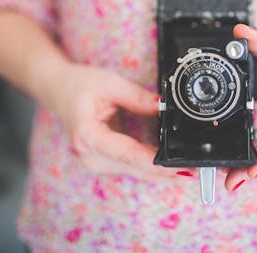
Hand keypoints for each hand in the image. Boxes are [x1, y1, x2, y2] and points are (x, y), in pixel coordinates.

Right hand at [50, 63, 196, 182]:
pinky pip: (132, 168)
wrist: (58, 90)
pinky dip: (152, 168)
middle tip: (197, 171)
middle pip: (135, 168)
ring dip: (162, 174)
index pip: (127, 154)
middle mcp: (91, 155)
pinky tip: (173, 169)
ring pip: (136, 172)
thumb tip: (165, 108)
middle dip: (167, 173)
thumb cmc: (79, 85)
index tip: (179, 168)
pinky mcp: (104, 161)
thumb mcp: (110, 83)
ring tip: (192, 171)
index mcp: (88, 135)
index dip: (155, 163)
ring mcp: (96, 162)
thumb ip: (139, 97)